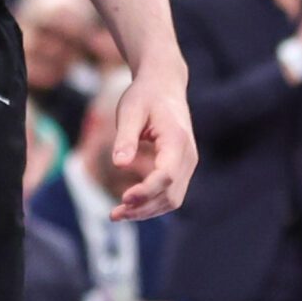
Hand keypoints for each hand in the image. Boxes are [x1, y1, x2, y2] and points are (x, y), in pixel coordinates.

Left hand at [107, 64, 196, 219]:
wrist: (164, 85)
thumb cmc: (144, 96)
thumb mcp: (130, 110)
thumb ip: (125, 138)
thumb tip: (118, 165)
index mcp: (176, 139)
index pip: (166, 175)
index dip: (146, 191)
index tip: (123, 199)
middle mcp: (188, 156)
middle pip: (171, 194)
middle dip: (144, 208)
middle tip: (113, 214)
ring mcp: (187, 164)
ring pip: (173, 199)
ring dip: (147, 211)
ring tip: (116, 215)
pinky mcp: (181, 169)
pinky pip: (170, 193)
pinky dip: (152, 204)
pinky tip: (129, 206)